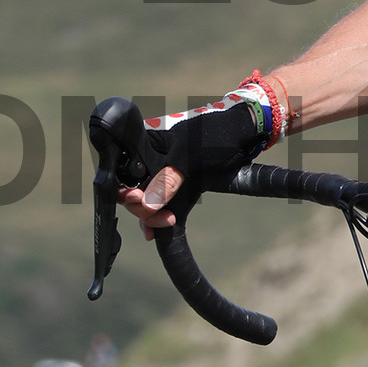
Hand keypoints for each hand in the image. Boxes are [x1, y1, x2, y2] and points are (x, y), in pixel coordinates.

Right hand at [117, 74, 284, 238]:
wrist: (242, 133)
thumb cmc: (214, 135)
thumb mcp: (189, 156)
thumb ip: (168, 179)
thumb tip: (148, 205)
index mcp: (147, 145)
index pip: (125, 173)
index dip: (128, 191)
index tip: (138, 200)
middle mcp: (151, 160)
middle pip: (133, 190)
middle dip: (141, 207)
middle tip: (159, 215)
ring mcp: (164, 173)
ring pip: (146, 200)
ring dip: (151, 216)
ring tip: (166, 222)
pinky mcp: (178, 185)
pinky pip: (162, 204)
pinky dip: (158, 218)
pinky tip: (154, 233)